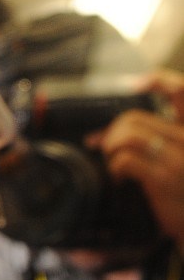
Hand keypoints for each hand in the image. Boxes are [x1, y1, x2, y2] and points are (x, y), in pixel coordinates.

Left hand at [88, 81, 183, 249]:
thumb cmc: (183, 197)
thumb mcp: (178, 162)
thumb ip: (155, 143)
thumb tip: (104, 137)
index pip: (182, 92)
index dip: (162, 82)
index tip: (141, 83)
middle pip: (137, 118)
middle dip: (113, 131)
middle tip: (105, 148)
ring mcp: (179, 158)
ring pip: (129, 135)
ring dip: (111, 147)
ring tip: (113, 163)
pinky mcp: (165, 177)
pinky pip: (126, 159)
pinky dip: (115, 167)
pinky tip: (119, 179)